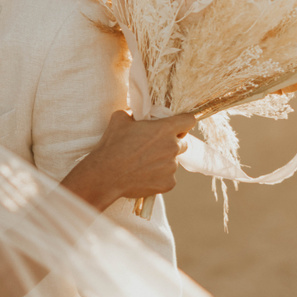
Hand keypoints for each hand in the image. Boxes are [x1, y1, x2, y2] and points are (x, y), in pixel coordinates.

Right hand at [61, 110, 196, 211]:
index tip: (179, 124)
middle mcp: (173, 147)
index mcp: (165, 129)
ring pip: (173, 161)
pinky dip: (159, 176)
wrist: (106, 174)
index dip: (184, 121)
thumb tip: (136, 114)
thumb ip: (134, 113)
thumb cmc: (113, 145)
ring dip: (163, 161)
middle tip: (154, 146)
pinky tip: (144, 175)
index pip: (189, 120)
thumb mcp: (120, 119)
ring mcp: (172, 167)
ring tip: (144, 163)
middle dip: (171, 143)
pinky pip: (168, 178)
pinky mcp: (168, 183)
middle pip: (182, 143)